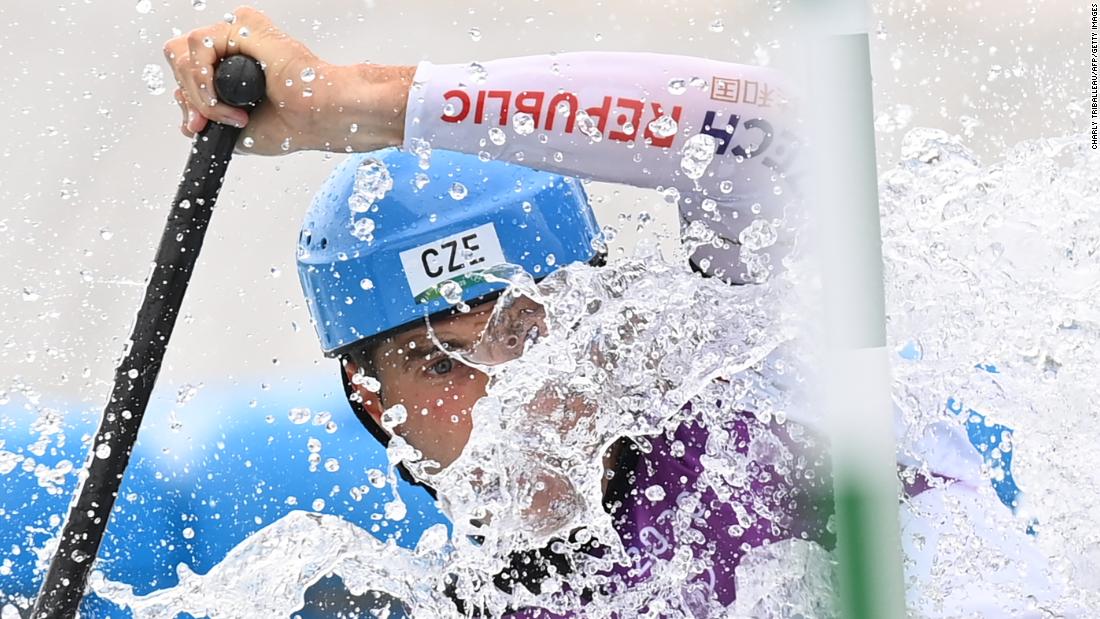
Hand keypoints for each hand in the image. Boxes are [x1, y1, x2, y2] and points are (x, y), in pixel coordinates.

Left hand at [163, 6, 413, 154]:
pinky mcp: (245, 25)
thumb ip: (206, 117)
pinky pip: (199, 43)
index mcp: (230, 70)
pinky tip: (230, 97)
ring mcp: (237, 36)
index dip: (187, 100)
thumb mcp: (234, 131)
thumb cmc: (292, 124)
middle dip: (189, 96)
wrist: (316, 117)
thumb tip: (185, 114)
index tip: (200, 125)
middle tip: (208, 119)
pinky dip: (206, 77)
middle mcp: (231, 50)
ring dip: (200, 92)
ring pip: (183, 52)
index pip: (185, 74)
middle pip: (177, 59)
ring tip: (231, 112)